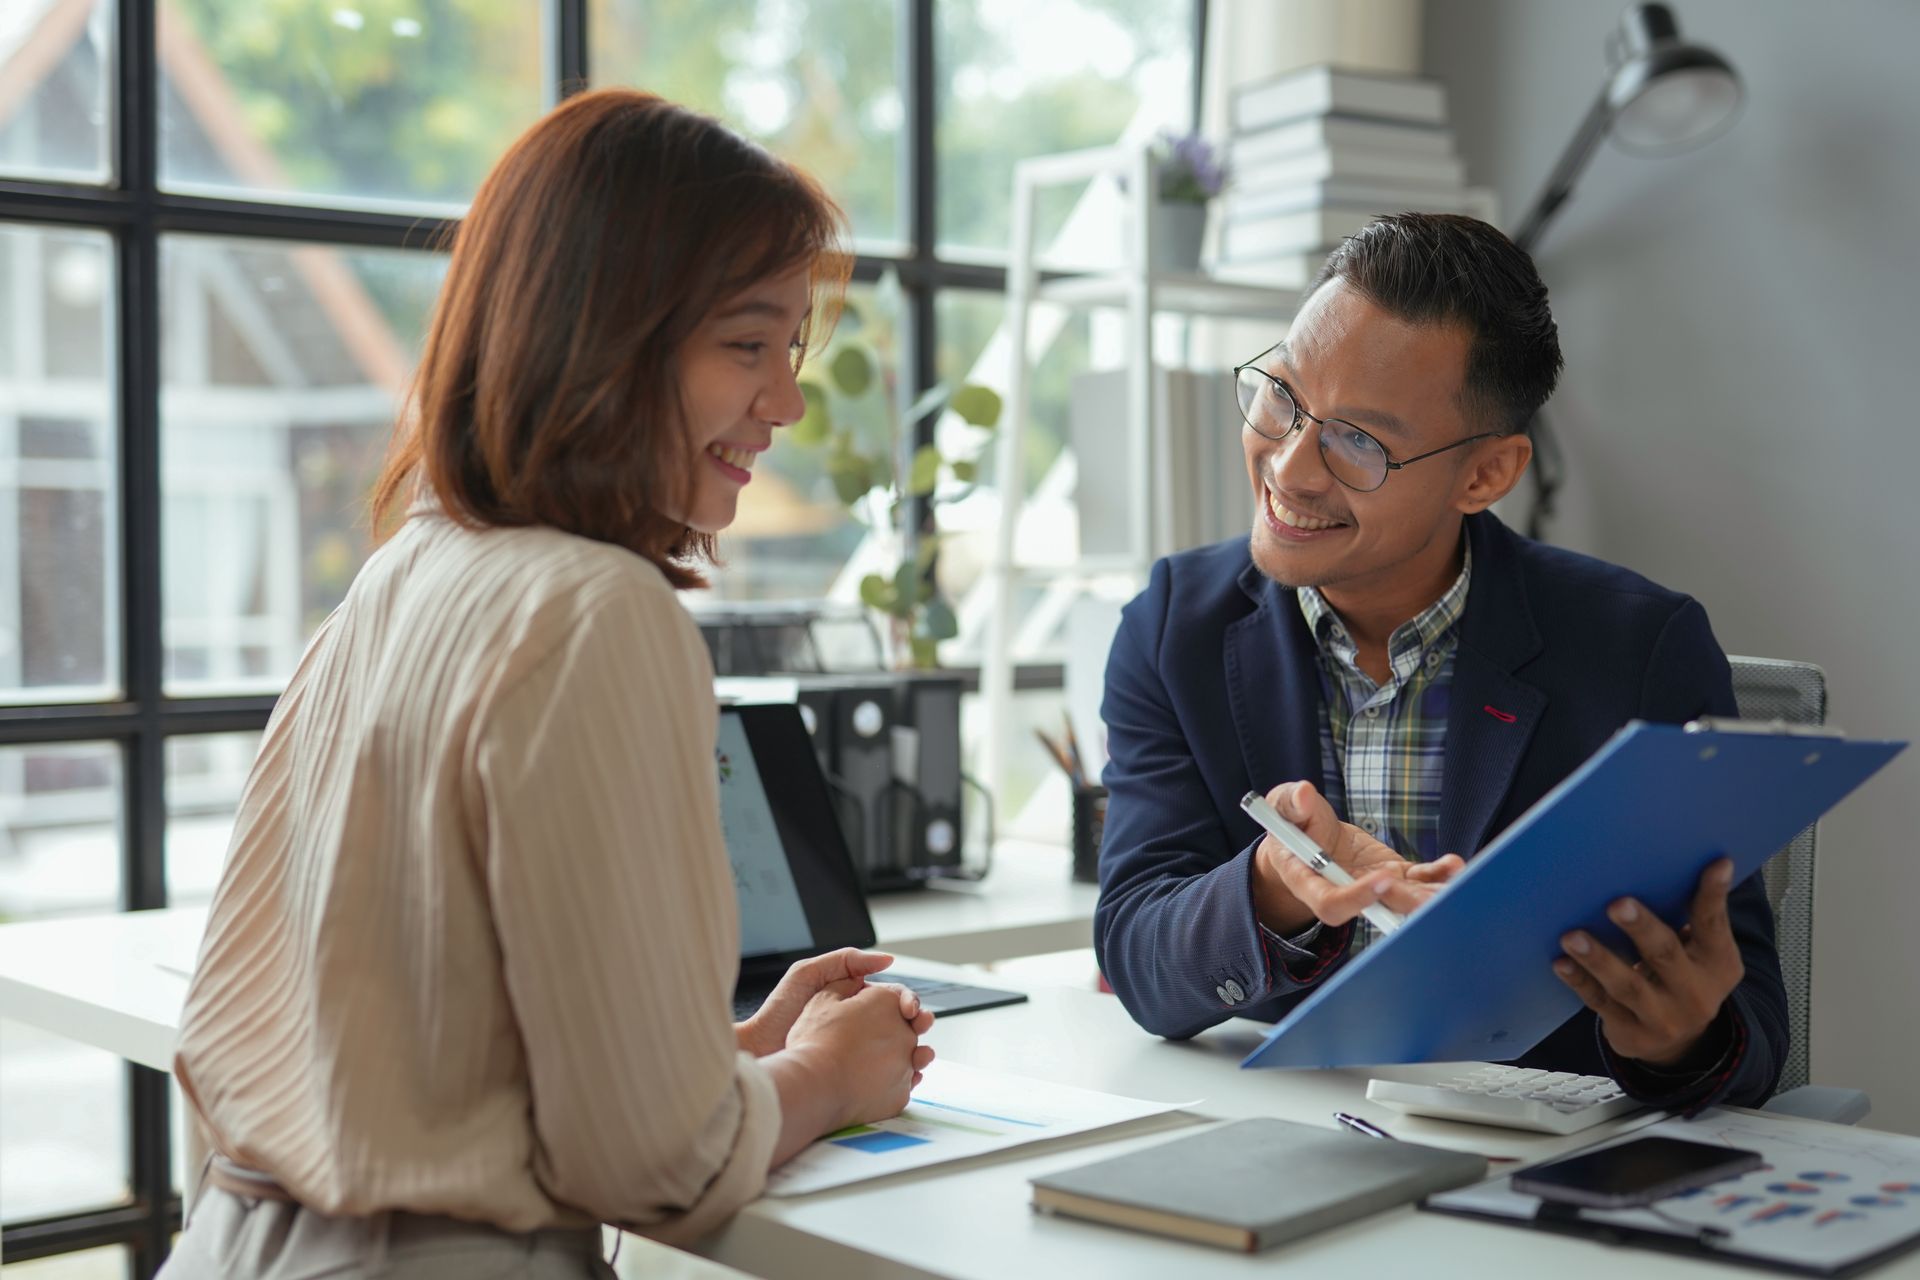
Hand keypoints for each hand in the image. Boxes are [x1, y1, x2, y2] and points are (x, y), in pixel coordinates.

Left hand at [737, 948, 927, 1056]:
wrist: (760, 1052)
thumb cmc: (778, 1013)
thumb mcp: (809, 974)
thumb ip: (846, 961)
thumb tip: (887, 960)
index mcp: (852, 999)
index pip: (891, 998)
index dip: (907, 1001)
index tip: (912, 1008)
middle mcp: (858, 1025)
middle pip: (900, 1024)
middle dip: (918, 1024)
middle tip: (922, 1026)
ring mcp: (858, 1052)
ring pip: (899, 1050)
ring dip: (916, 1051)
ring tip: (921, 1053)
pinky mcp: (855, 1076)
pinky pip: (887, 1075)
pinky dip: (903, 1075)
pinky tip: (911, 1074)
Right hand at [785, 982, 937, 1130]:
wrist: (813, 1087)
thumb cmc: (814, 1043)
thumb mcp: (823, 999)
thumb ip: (846, 985)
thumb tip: (856, 983)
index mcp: (887, 1003)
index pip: (899, 998)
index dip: (890, 1005)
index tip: (881, 1014)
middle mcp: (904, 1032)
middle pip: (906, 1029)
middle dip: (894, 1033)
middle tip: (874, 1042)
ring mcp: (906, 1065)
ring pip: (907, 1060)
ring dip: (897, 1060)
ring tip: (875, 1065)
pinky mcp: (902, 1094)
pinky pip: (901, 1087)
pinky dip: (889, 1086)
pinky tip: (872, 1085)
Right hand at [1250, 781, 1464, 933]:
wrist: (1308, 835)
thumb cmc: (1292, 822)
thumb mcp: (1283, 807)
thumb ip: (1291, 803)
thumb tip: (1303, 793)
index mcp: (1309, 881)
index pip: (1331, 902)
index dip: (1357, 897)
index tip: (1382, 877)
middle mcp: (1344, 890)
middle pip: (1375, 908)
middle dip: (1406, 903)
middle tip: (1431, 897)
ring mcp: (1371, 885)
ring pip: (1402, 899)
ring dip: (1430, 896)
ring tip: (1455, 885)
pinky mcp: (1392, 874)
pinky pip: (1416, 880)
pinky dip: (1437, 875)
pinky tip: (1453, 865)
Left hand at [1553, 857, 1744, 1067]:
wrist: (1678, 1044)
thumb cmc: (1682, 976)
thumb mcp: (1700, 954)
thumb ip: (1687, 920)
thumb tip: (1655, 866)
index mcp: (1717, 964)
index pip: (1714, 924)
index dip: (1714, 894)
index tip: (1716, 863)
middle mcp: (1695, 994)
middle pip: (1665, 954)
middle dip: (1641, 928)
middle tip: (1617, 904)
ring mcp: (1663, 1018)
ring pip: (1627, 984)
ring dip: (1598, 959)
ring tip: (1572, 936)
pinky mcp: (1631, 1032)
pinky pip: (1600, 1002)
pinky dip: (1579, 981)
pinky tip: (1561, 962)